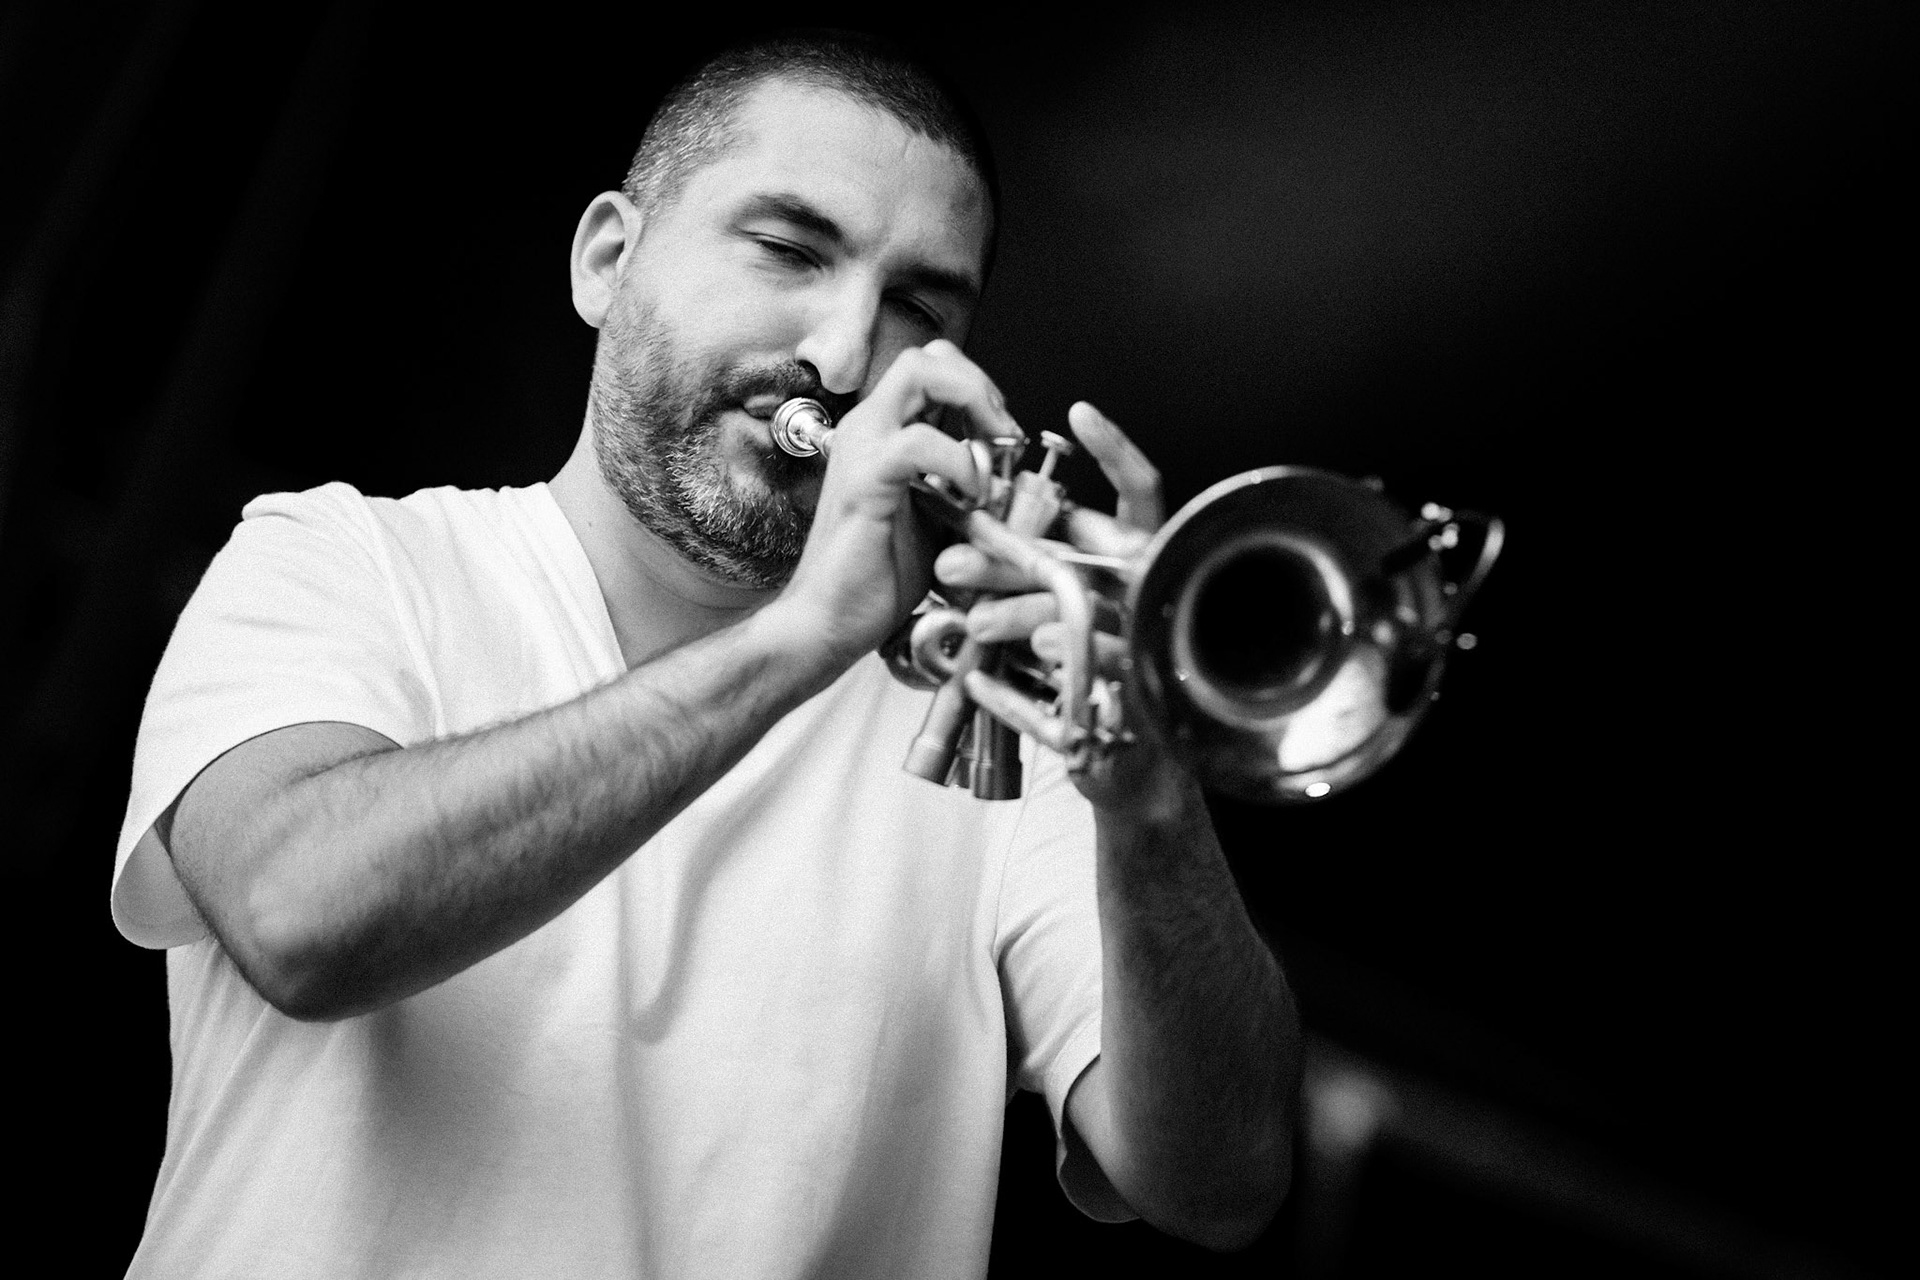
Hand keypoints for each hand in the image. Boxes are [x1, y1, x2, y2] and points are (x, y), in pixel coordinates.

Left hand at [937, 402, 1199, 821]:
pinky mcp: (1136, 691)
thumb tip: (966, 530)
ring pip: (1083, 614)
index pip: (1141, 490)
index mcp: (1137, 556)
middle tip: (954, 559)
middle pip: (1088, 558)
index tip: (1078, 412)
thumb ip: (1029, 560)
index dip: (1117, 451)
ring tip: (975, 618)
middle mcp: (1151, 590)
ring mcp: (1149, 639)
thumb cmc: (1085, 664)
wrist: (1119, 753)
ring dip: (1023, 613)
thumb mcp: (1058, 599)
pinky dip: (1046, 666)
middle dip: (1016, 556)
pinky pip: (1090, 671)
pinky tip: (1007, 667)